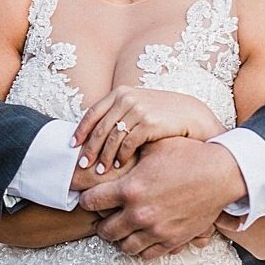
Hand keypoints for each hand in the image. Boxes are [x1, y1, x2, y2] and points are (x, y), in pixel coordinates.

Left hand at [72, 86, 224, 172]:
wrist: (191, 115)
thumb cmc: (162, 115)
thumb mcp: (138, 108)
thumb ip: (119, 115)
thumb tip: (94, 135)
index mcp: (120, 93)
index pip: (93, 112)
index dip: (81, 130)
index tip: (72, 146)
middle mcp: (127, 98)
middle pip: (100, 127)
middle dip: (90, 148)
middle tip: (82, 166)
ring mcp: (138, 109)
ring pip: (112, 137)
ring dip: (104, 156)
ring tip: (101, 171)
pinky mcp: (149, 122)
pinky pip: (128, 143)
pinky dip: (122, 156)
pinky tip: (120, 165)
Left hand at [79, 137, 245, 259]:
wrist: (219, 174)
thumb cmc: (188, 155)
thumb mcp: (155, 144)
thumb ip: (132, 147)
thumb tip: (116, 141)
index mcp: (131, 188)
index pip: (92, 201)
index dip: (87, 198)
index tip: (89, 196)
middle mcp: (139, 213)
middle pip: (105, 230)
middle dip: (100, 222)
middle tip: (103, 215)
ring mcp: (155, 230)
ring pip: (124, 246)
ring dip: (119, 237)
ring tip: (121, 226)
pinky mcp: (171, 240)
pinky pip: (146, 254)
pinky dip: (139, 246)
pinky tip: (140, 234)